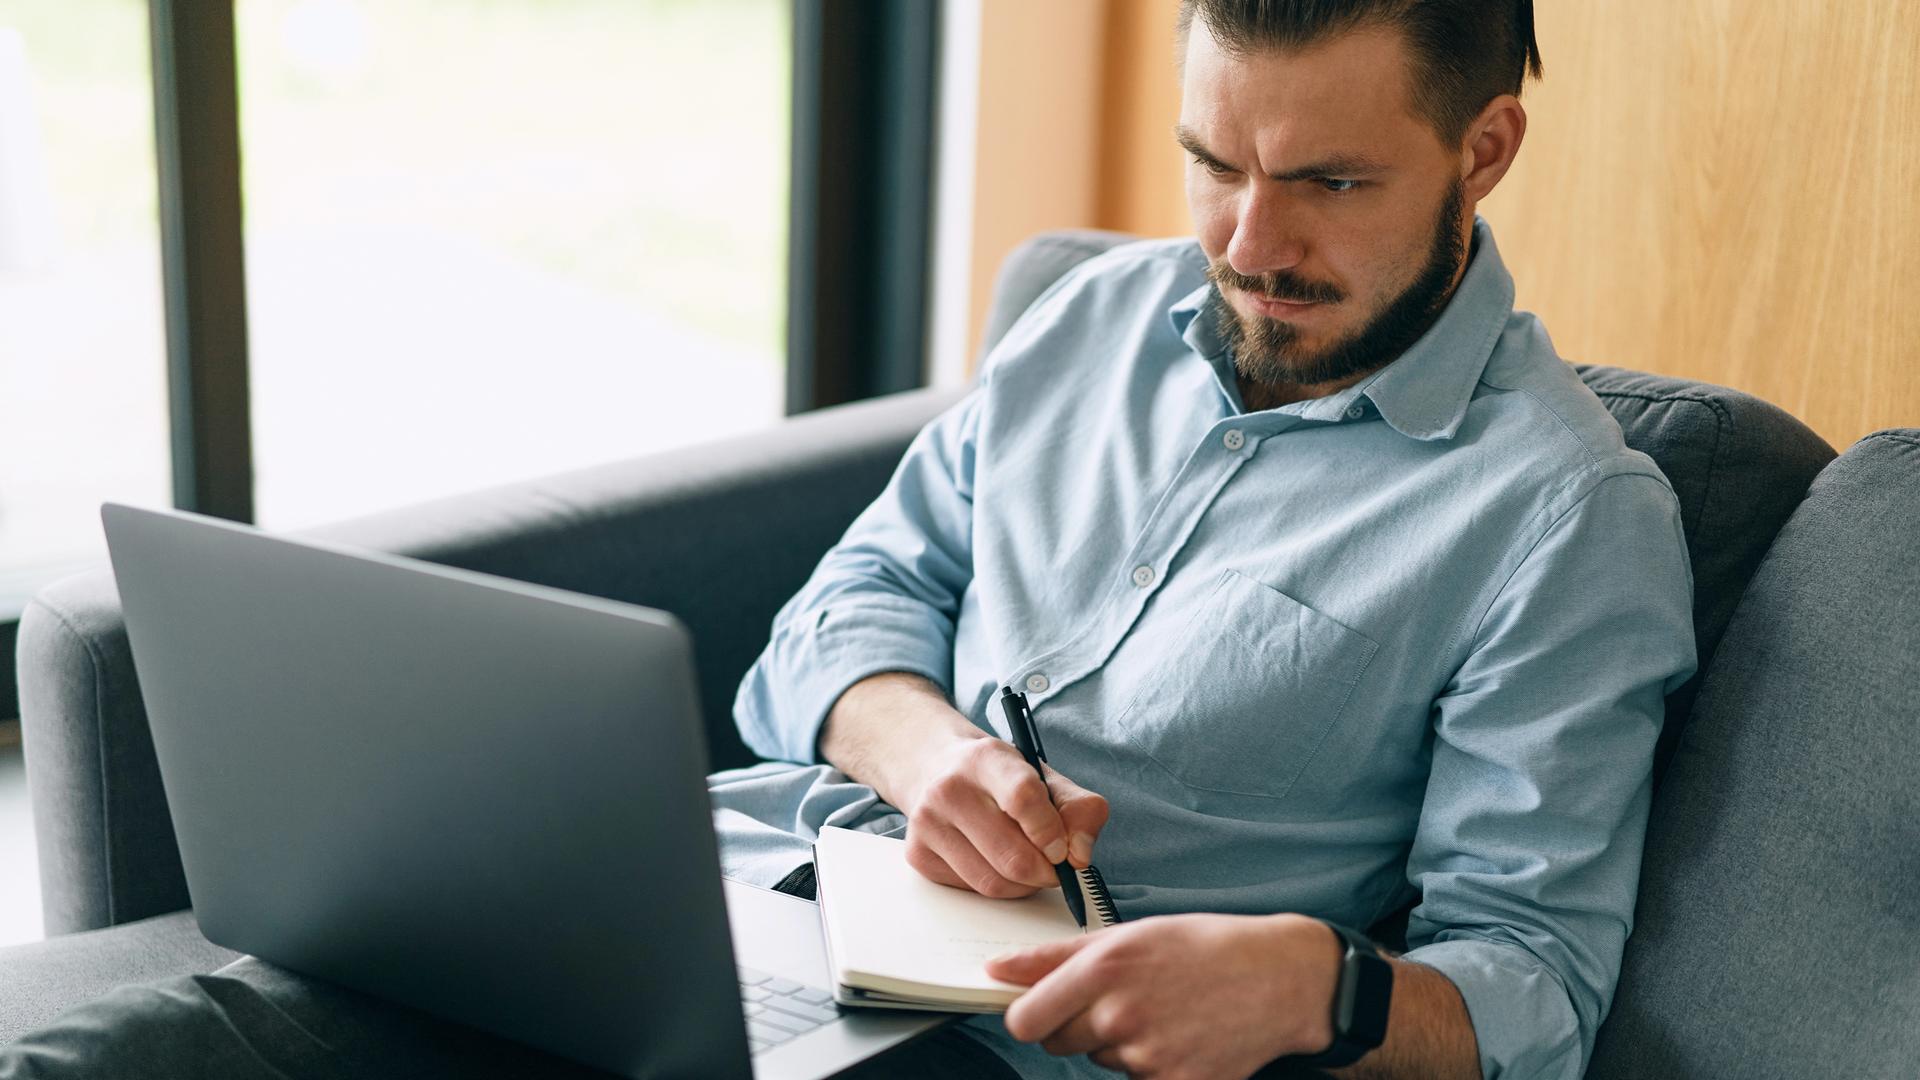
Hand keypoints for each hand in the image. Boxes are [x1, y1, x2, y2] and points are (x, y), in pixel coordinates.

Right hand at [895, 732, 1110, 897]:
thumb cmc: (997, 778)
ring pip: (992, 882)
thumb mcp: (1043, 777)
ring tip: (1030, 867)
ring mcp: (927, 823)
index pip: (1022, 798)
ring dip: (1023, 885)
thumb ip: (1079, 809)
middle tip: (1054, 867)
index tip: (1063, 849)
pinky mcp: (918, 854)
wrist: (935, 767)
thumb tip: (1080, 856)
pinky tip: (998, 865)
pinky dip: (997, 887)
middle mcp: (949, 789)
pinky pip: (972, 890)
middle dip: (1045, 871)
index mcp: (986, 759)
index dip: (1050, 831)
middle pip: (1011, 855)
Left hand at [986, 913, 1342, 1079]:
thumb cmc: (1203, 948)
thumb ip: (1054, 956)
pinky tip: (1180, 1037)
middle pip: (1058, 1044)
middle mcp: (1120, 1015)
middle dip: (1077, 1026)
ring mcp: (1147, 1055)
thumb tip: (997, 970)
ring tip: (1163, 1011)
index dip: (1030, 1016)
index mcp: (1102, 969)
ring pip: (1100, 1060)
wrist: (1279, 979)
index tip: (1041, 1010)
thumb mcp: (1128, 934)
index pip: (1025, 1020)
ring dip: (1118, 1043)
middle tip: (1123, 999)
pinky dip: (1151, 1065)